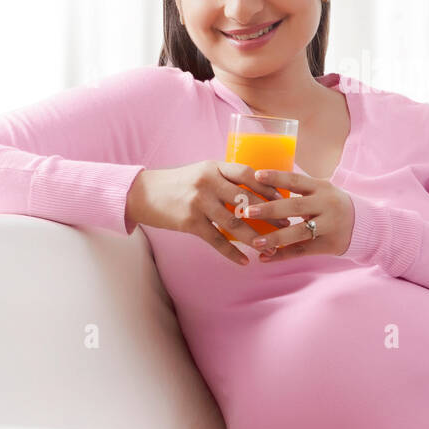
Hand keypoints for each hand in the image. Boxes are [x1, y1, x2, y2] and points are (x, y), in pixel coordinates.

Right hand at [124, 161, 291, 265]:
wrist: (142, 194)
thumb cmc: (177, 184)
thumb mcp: (201, 172)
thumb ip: (224, 179)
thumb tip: (255, 192)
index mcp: (214, 167)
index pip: (247, 173)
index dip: (268, 186)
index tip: (285, 198)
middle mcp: (208, 182)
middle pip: (246, 199)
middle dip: (270, 214)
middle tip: (286, 226)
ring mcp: (199, 202)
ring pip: (235, 222)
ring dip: (256, 237)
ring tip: (271, 247)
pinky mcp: (189, 222)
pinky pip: (216, 240)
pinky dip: (232, 253)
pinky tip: (244, 261)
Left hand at [238, 169, 354, 262]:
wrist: (364, 225)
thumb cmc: (332, 205)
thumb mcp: (321, 192)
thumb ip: (298, 189)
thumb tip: (262, 182)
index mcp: (321, 187)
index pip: (296, 180)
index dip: (276, 177)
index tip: (256, 175)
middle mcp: (326, 204)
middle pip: (295, 206)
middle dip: (270, 209)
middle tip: (247, 211)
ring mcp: (329, 225)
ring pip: (299, 232)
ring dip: (275, 238)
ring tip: (255, 242)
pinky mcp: (329, 244)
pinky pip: (302, 250)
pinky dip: (283, 255)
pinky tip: (265, 258)